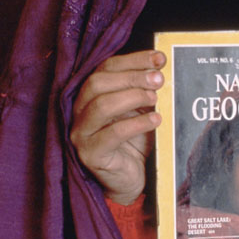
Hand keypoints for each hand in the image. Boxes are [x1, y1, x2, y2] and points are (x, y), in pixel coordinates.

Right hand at [70, 50, 164, 204]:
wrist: (129, 179)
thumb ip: (143, 89)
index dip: (133, 60)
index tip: (159, 58)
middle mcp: (78, 111)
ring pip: (100, 106)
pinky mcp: (90, 154)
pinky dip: (136, 124)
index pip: (105, 67)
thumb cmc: (133, 142)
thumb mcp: (139, 110)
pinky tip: (155, 121)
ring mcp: (81, 133)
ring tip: (155, 99)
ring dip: (132, 97)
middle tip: (159, 79)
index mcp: (89, 94)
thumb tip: (159, 68)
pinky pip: (112, 135)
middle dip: (131, 77)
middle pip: (97, 83)